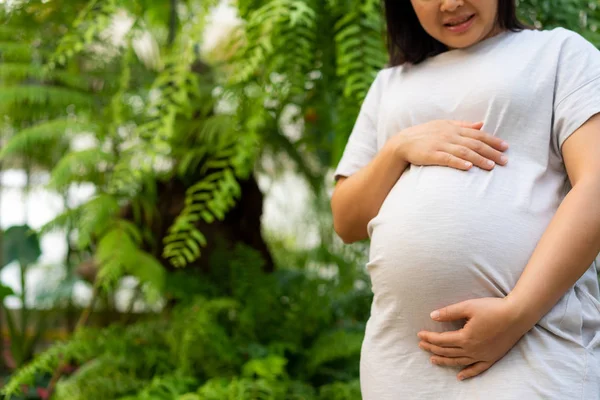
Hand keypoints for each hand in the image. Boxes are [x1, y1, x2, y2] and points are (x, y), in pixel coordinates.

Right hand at [391, 120, 508, 170]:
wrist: (402, 143)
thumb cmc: (424, 135)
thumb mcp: (444, 126)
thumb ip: (463, 125)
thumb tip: (482, 124)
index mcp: (454, 128)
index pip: (478, 134)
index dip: (493, 140)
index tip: (506, 147)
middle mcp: (449, 135)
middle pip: (474, 143)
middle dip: (491, 152)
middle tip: (505, 160)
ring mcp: (440, 145)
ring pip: (464, 151)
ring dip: (479, 159)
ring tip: (491, 166)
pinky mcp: (431, 155)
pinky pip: (447, 158)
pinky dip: (458, 162)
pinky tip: (468, 167)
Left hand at [417, 297, 532, 380]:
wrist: (517, 315)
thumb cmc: (492, 308)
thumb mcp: (468, 306)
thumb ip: (449, 312)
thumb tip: (432, 316)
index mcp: (465, 337)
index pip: (441, 340)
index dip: (429, 337)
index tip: (419, 334)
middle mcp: (472, 349)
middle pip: (447, 351)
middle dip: (432, 348)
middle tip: (421, 346)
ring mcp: (482, 355)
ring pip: (459, 362)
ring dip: (444, 361)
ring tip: (433, 360)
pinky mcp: (492, 358)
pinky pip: (477, 369)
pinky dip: (468, 373)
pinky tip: (460, 377)